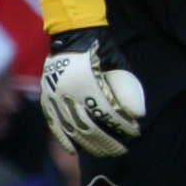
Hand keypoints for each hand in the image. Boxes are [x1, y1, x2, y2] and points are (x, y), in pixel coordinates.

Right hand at [40, 28, 146, 158]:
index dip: (121, 127)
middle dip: (107, 142)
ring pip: (71, 128)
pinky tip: (73, 150)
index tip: (134, 133)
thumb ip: (128, 89)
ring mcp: (54, 95)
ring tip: (102, 152)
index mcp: (87, 83)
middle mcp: (68, 92)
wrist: (72, 33)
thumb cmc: (101, 51)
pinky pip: (53, 122)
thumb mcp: (119, 66)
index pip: (107, 114)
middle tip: (120, 150)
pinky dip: (63, 138)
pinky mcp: (47, 96)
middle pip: (89, 126)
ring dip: (88, 144)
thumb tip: (137, 115)